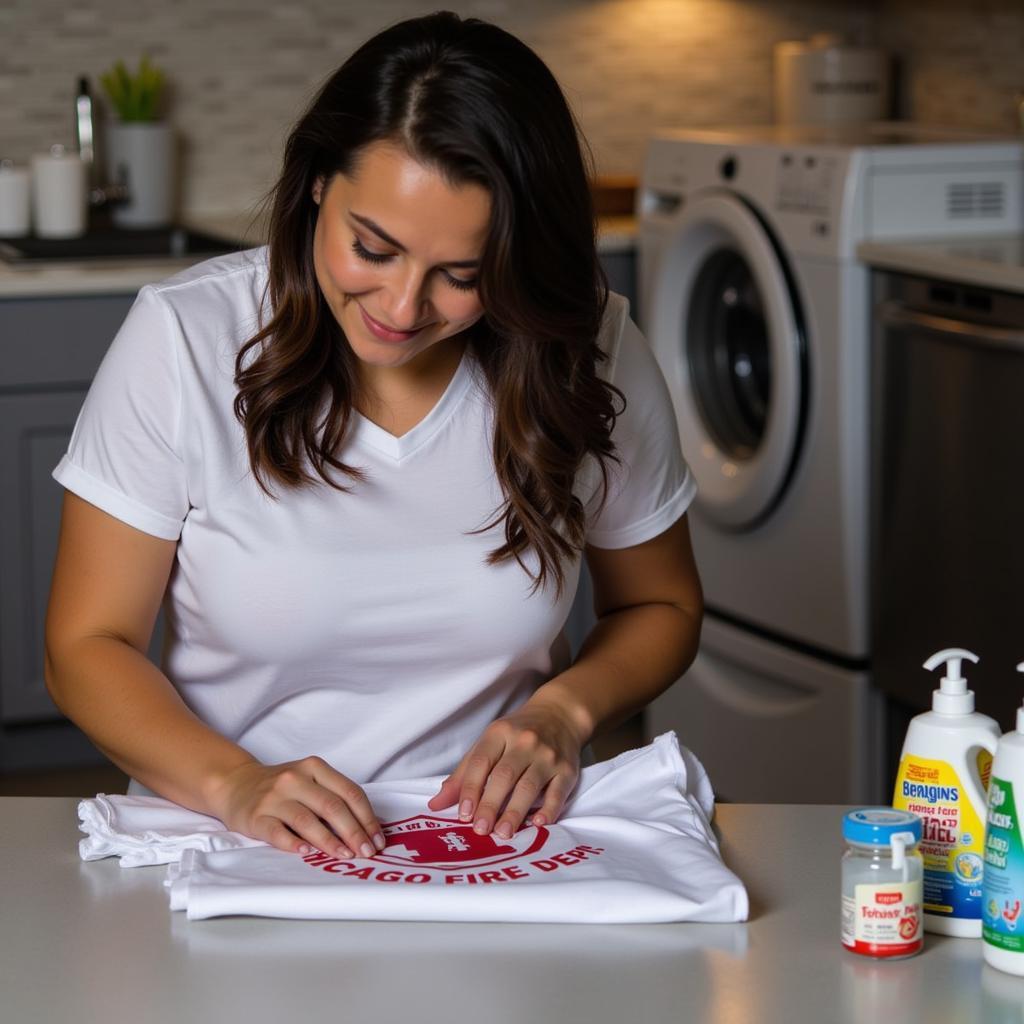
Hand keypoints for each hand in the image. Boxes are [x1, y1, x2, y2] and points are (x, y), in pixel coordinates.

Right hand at [209, 756, 384, 858]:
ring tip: (345, 856)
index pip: (349, 792)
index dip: (367, 817)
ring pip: (307, 820)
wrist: (236, 784)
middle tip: (366, 853)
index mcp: (315, 767)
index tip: (377, 839)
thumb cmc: (283, 787)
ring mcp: (274, 798)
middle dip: (354, 832)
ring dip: (329, 841)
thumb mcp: (310, 780)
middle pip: (332, 806)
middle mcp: (295, 779)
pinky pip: (277, 832)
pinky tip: (308, 853)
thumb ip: (335, 796)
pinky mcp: (256, 816)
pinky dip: (294, 843)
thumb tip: (368, 829)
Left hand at [426, 700, 585, 838]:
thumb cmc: (518, 733)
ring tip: (503, 833)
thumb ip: (464, 773)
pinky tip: (538, 823)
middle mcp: (524, 742)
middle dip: (490, 804)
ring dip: (515, 812)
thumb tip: (436, 805)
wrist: (560, 714)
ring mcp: (548, 755)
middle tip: (480, 830)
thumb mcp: (489, 742)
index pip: (481, 761)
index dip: (470, 788)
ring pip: (529, 786)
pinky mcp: (567, 769)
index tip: (463, 814)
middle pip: (504, 775)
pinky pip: (558, 792)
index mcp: (499, 733)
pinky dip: (549, 809)